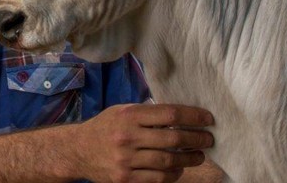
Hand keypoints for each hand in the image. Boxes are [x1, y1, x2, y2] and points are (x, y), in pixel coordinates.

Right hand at [73, 103, 214, 182]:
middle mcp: (127, 137)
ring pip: (169, 162)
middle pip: (173, 139)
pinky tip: (179, 169)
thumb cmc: (105, 127)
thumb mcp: (122, 111)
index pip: (170, 114)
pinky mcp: (125, 179)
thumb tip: (182, 115)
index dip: (193, 116)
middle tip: (209, 139)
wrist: (77, 150)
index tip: (208, 119)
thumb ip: (147, 113)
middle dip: (197, 139)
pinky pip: (158, 179)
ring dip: (190, 159)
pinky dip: (174, 174)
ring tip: (199, 155)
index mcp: (128, 116)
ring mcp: (126, 160)